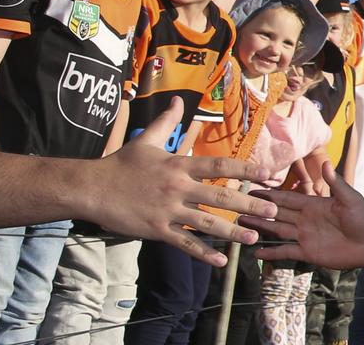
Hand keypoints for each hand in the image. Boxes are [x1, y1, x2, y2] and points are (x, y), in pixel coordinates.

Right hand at [81, 97, 277, 265]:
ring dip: (232, 232)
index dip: (244, 170)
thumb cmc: (120, 164)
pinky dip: (203, 253)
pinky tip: (220, 262)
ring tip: (253, 237)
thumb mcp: (146, 141)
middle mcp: (178, 187)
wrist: (91, 188)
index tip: (266, 174)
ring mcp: (168, 210)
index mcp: (179, 165)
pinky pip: (184, 243)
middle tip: (273, 211)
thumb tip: (178, 101)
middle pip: (220, 197)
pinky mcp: (157, 229)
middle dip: (249, 205)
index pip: (218, 166)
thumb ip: (166, 122)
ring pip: (207, 223)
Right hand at [248, 161, 363, 269]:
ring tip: (241, 224)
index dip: (269, 193)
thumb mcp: (349, 199)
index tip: (251, 188)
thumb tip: (326, 163)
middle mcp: (305, 219)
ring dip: (260, 227)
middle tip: (238, 206)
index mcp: (313, 205)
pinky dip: (271, 253)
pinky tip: (256, 253)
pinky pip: (286, 252)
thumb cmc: (362, 219)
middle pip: (277, 213)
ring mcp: (304, 236)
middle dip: (259, 209)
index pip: (286, 198)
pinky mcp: (307, 252)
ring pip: (277, 230)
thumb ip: (336, 183)